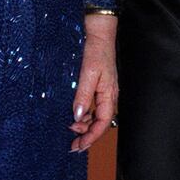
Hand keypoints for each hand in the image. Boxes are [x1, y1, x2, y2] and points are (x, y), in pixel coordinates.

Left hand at [70, 14, 117, 151]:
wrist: (99, 33)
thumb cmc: (97, 51)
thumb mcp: (89, 73)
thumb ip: (83, 95)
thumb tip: (77, 116)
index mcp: (109, 95)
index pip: (103, 123)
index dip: (92, 137)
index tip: (79, 146)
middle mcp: (108, 96)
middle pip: (100, 123)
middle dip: (87, 135)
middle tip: (72, 145)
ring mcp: (103, 92)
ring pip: (95, 116)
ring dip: (84, 125)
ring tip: (70, 130)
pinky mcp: (97, 87)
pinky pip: (92, 106)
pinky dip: (83, 114)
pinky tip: (74, 115)